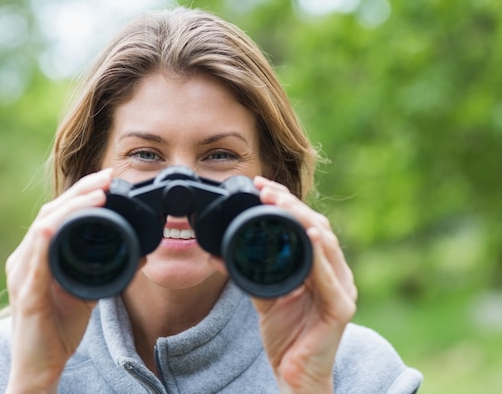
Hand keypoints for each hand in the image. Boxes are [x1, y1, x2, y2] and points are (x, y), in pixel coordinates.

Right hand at [4, 168, 112, 393]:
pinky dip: (45, 240)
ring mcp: (22, 275)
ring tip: (97, 194)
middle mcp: (25, 259)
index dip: (81, 193)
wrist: (40, 367)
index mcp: (38, 255)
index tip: (108, 179)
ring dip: (71, 208)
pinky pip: (33, 263)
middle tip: (107, 178)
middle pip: (51, 212)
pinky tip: (56, 225)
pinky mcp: (26, 295)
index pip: (58, 213)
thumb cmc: (58, 329)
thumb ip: (108, 271)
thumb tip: (139, 254)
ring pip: (43, 229)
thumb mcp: (88, 292)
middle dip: (80, 191)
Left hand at [251, 176, 357, 393]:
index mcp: (321, 268)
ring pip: (325, 244)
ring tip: (281, 202)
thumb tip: (218, 254)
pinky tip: (309, 235)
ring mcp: (342, 290)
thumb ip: (247, 273)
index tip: (262, 186)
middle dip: (291, 204)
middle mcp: (336, 274)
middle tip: (266, 189)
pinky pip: (331, 278)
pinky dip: (319, 255)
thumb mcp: (263, 296)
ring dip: (302, 219)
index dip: (286, 203)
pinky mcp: (340, 309)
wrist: (295, 375)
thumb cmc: (286, 335)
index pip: (306, 225)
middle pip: (317, 227)